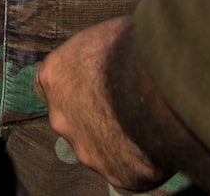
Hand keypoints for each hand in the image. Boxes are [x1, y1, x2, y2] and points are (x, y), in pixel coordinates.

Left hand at [39, 20, 164, 191]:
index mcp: (54, 77)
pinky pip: (125, 168)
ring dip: (116, 140)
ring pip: (98, 147)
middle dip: (95, 117)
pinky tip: (157, 146)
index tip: (95, 86)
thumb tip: (111, 50)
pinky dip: (138, 161)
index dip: (75, 87)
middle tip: (126, 107)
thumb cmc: (133, 49)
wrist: (157, 87)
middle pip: (74, 120)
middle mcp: (61, 116)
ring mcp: (85, 148)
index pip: (52, 86)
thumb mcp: (107, 36)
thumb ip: (98, 54)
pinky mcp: (114, 173)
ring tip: (147, 125)